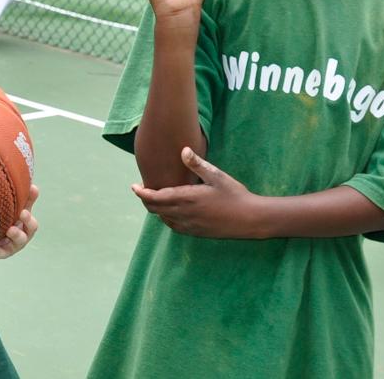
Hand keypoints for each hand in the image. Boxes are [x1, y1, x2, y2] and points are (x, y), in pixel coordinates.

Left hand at [0, 185, 39, 262]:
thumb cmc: (12, 217)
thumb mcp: (19, 208)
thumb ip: (26, 199)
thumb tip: (33, 185)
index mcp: (26, 229)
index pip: (32, 226)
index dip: (28, 220)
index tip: (22, 212)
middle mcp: (18, 241)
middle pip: (21, 240)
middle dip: (16, 235)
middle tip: (10, 229)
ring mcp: (7, 249)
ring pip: (5, 252)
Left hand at [131, 148, 262, 237]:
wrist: (250, 219)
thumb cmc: (234, 194)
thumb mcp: (217, 176)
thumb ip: (197, 164)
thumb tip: (183, 150)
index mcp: (187, 198)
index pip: (155, 197)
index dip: (141, 193)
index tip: (134, 186)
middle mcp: (184, 214)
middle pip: (155, 209)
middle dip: (146, 200)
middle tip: (142, 190)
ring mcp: (189, 225)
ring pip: (163, 219)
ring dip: (156, 209)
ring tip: (154, 198)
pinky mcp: (196, 233)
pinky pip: (174, 227)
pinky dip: (166, 218)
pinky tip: (170, 212)